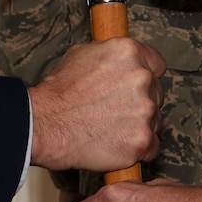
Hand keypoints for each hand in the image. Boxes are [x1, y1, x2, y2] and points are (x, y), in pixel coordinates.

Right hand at [28, 36, 164, 173]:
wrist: (45, 124)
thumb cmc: (59, 93)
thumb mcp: (82, 54)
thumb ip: (110, 55)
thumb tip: (121, 60)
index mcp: (130, 53)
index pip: (157, 65)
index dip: (146, 77)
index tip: (136, 88)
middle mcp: (142, 78)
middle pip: (157, 94)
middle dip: (140, 102)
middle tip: (115, 111)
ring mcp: (145, 111)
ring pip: (156, 120)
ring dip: (139, 125)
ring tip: (111, 128)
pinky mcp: (142, 140)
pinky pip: (153, 146)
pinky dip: (139, 148)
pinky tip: (118, 144)